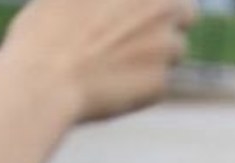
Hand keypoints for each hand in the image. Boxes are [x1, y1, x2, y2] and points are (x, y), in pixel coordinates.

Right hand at [4, 0, 196, 123]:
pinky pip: (161, 81)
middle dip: (174, 21)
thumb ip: (109, 2)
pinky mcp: (162, 82)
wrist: (46, 78)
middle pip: (188, 11)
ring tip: (117, 60)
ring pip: (177, 48)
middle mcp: (159, 7)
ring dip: (158, 54)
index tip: (146, 11)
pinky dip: (144, 83)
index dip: (158, 2)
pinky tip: (113, 83)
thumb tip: (113, 8)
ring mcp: (165, 45)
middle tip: (150, 34)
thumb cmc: (46, 32)